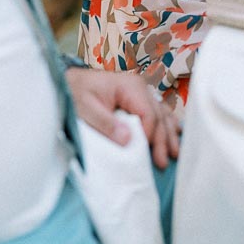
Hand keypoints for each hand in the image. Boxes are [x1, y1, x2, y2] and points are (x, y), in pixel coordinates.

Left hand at [65, 67, 179, 169]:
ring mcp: (140, 92)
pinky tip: (174, 134)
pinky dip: (166, 124)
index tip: (144, 152)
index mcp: (130, 86)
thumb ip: (106, 123)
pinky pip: (157, 111)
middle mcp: (140, 87)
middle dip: (162, 140)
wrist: (69, 81)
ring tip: (174, 154)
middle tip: (162, 162)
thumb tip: (128, 139)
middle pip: (158, 116)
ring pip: (162, 114)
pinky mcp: (138, 98)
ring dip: (169, 134)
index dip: (149, 134)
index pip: (148, 114)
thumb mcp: (86, 108)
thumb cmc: (76, 92)